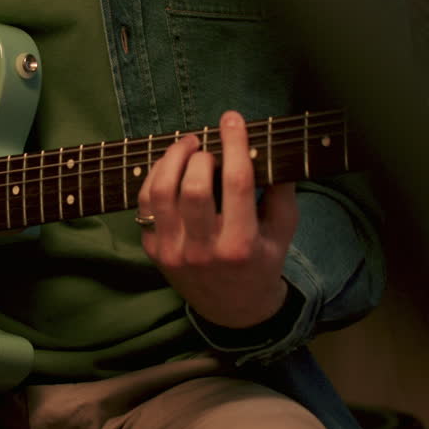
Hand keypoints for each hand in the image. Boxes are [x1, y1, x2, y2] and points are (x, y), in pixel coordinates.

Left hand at [137, 111, 298, 328]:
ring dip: (171, 159)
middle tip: (206, 145)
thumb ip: (281, 192)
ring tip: (185, 146)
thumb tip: (270, 147)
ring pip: (161, 193)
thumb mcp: (283, 231)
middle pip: (194, 188)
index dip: (234, 144)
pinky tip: (168, 166)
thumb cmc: (261, 263)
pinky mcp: (154, 251)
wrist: (234, 310)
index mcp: (241, 244)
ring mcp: (174, 252)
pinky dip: (154, 178)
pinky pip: (145, 205)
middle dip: (200, 156)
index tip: (232, 119)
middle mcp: (204, 249)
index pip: (238, 183)